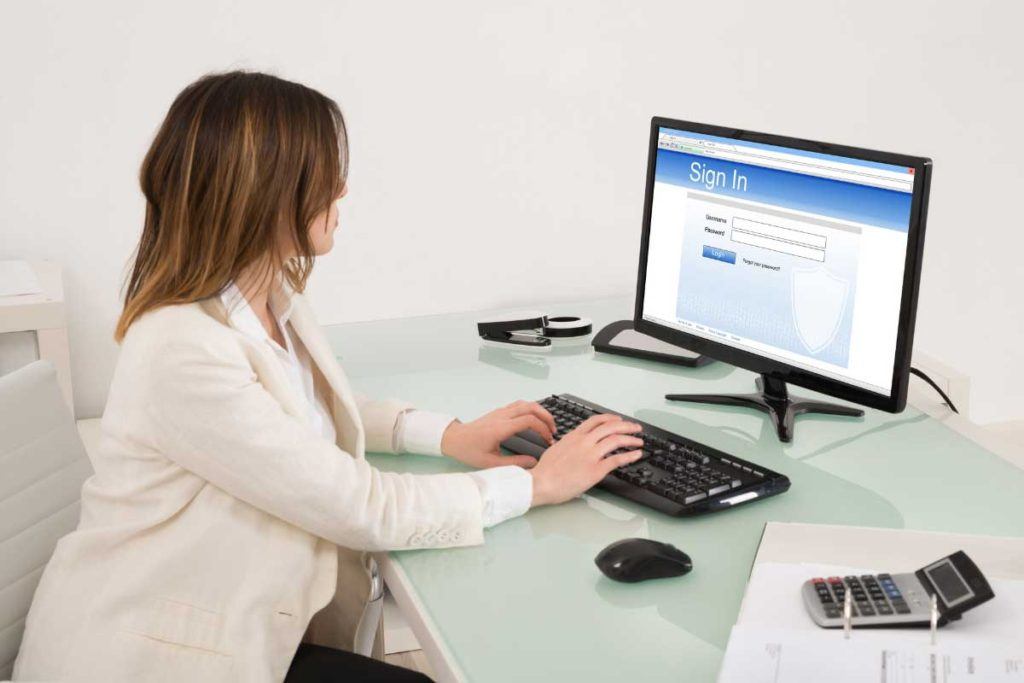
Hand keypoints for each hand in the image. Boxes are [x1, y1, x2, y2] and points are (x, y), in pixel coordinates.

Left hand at [440, 400, 556, 469]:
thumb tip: (533, 463)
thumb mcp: (491, 462)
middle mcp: (502, 416)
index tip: (548, 440)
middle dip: (546, 417)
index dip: (542, 429)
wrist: (454, 439)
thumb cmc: (470, 451)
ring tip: (547, 424)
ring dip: (540, 411)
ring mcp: (500, 411)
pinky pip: (519, 405)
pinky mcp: (499, 411)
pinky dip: (531, 409)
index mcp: (501, 428)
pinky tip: (534, 420)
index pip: (529, 421)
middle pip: (531, 407)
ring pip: (526, 403)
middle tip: (553, 430)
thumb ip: (514, 463)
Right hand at [529, 414, 643, 506]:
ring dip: (631, 439)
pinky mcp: (595, 470)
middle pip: (610, 427)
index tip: (618, 420)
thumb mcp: (556, 449)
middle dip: (626, 426)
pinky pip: (617, 460)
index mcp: (574, 436)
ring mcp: (591, 455)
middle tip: (636, 428)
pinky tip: (636, 455)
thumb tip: (571, 444)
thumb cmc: (545, 470)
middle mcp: (584, 442)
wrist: (541, 483)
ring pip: (616, 440)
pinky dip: (630, 456)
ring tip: (639, 441)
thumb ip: (567, 444)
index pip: (596, 421)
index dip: (610, 418)